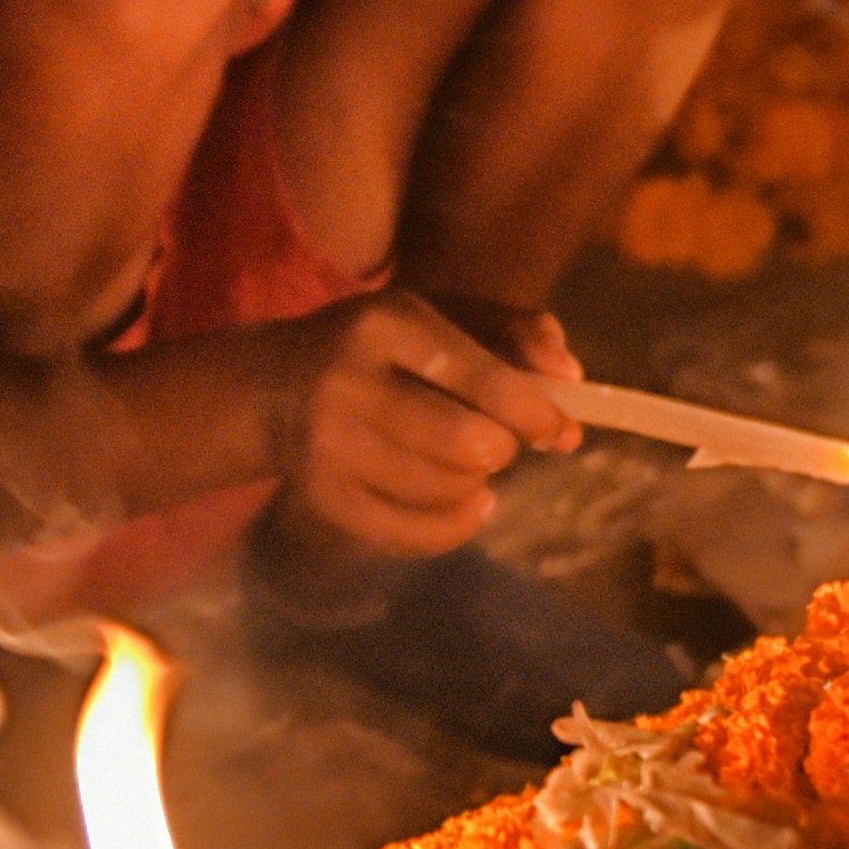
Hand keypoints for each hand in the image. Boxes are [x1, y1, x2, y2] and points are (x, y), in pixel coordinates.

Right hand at [270, 288, 585, 556]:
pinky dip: (457, 524)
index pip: (483, 377)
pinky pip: (416, 533)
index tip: (563, 430)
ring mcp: (331, 447)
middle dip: (503, 448)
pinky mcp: (325, 499)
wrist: (277, 388)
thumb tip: (571, 377)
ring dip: (478, 483)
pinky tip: (467, 502)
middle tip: (499, 441)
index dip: (537, 412)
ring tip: (473, 465)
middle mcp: (352, 382)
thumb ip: (514, 332)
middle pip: (467, 444)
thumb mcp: (441, 315)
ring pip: (446, 489)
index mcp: (388, 322)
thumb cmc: (380, 347)